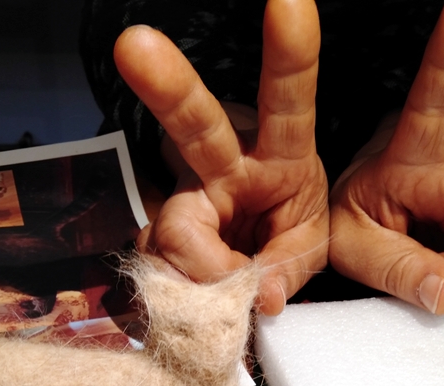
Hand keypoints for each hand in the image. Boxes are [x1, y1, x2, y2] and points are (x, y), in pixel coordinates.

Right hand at [113, 0, 328, 314]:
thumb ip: (288, 265)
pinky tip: (200, 293)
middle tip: (135, 45)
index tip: (290, 0)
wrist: (253, 251)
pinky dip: (185, 295)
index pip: (287, 98)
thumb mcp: (309, 245)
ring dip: (202, 275)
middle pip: (194, 120)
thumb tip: (263, 296)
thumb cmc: (289, 226)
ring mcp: (183, 195)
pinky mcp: (156, 233)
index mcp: (281, 151)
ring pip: (171, 228)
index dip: (290, 53)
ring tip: (226, 298)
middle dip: (167, 83)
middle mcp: (223, 160)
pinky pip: (161, 270)